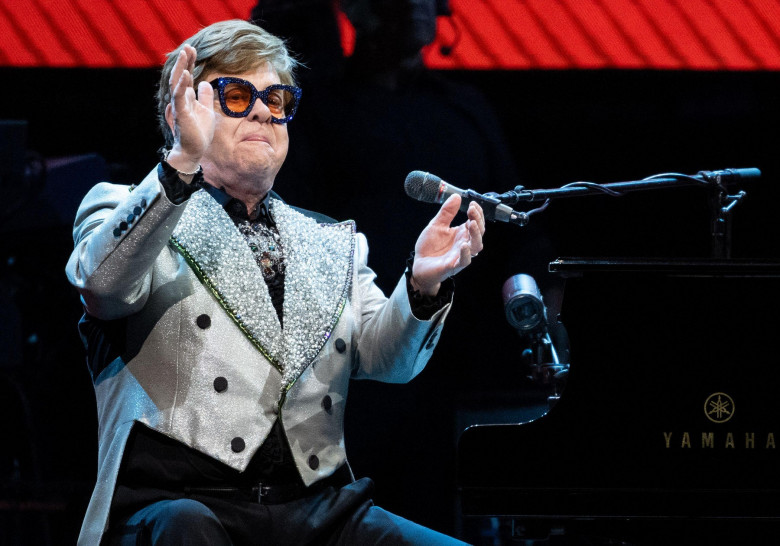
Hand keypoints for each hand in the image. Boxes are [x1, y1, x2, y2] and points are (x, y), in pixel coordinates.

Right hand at [165, 45, 214, 175]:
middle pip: (181, 75)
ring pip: (177, 83)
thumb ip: (205, 97)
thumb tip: (206, 83)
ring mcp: (180, 106)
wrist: (193, 151)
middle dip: (184, 61)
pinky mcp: (181, 114)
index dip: (189, 62)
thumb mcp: (207, 111)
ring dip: (181, 68)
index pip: (187, 76)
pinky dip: (182, 85)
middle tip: (188, 46)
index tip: (193, 49)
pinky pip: (179, 97)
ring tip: (184, 54)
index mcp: (187, 98)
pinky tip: (186, 74)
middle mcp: (181, 100)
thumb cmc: (198, 133)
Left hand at [411, 195, 485, 295]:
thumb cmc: (429, 247)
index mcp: (461, 234)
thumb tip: (456, 196)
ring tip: (471, 224)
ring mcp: (460, 255)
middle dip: (478, 220)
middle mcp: (464, 244)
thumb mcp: (436, 225)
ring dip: (476, 235)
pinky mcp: (453, 266)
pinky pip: (464, 261)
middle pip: (479, 233)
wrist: (418, 265)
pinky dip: (466, 254)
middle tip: (472, 210)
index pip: (476, 222)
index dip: (477, 213)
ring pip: (476, 246)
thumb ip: (446, 212)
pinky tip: (464, 245)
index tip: (472, 204)